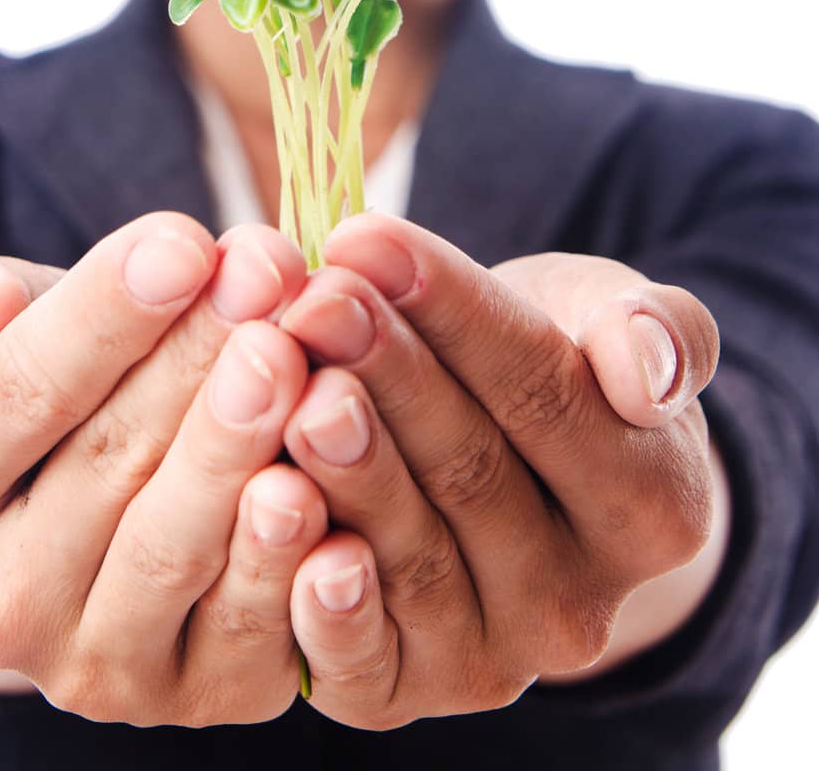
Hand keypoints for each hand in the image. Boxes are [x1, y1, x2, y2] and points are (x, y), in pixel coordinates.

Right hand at [0, 213, 330, 724]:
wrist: (82, 502)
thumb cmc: (37, 375)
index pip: (19, 389)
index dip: (106, 312)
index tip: (185, 241)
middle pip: (109, 460)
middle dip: (197, 356)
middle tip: (271, 274)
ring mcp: (92, 665)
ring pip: (176, 547)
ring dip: (243, 448)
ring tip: (300, 361)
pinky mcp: (193, 692)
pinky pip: (250, 628)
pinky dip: (292, 561)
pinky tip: (332, 489)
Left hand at [274, 212, 721, 728]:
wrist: (508, 462)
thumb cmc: (557, 364)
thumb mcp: (613, 319)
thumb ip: (654, 331)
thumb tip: (646, 371)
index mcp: (654, 508)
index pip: (542, 390)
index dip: (451, 310)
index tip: (365, 236)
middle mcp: (582, 605)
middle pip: (469, 470)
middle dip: (381, 370)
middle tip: (309, 298)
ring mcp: (496, 657)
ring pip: (410, 552)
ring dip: (340, 460)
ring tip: (282, 377)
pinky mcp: (408, 691)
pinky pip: (359, 654)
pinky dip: (317, 592)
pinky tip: (273, 510)